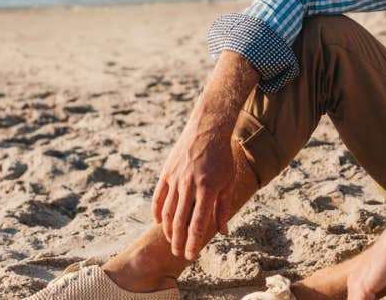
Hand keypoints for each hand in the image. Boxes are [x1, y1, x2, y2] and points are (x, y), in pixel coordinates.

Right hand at [151, 118, 235, 259]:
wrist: (207, 130)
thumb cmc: (222, 158)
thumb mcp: (228, 182)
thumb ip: (223, 208)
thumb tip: (223, 231)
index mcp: (207, 189)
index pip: (198, 223)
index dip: (193, 242)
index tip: (191, 255)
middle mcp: (189, 185)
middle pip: (180, 221)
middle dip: (179, 241)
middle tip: (179, 254)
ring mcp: (175, 179)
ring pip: (167, 211)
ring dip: (168, 230)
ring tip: (172, 242)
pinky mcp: (166, 173)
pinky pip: (158, 197)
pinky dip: (157, 212)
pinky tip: (160, 223)